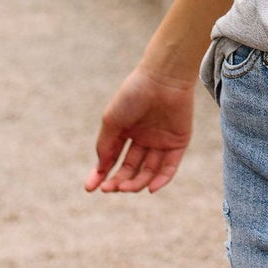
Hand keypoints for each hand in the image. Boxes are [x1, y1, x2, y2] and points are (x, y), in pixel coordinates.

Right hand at [85, 64, 196, 193]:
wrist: (163, 78)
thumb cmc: (133, 95)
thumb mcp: (112, 120)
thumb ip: (105, 145)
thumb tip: (100, 169)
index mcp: (126, 131)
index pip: (113, 159)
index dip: (101, 175)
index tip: (90, 188)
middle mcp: (143, 139)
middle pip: (130, 168)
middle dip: (118, 181)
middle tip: (109, 189)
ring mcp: (161, 142)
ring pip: (148, 171)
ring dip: (136, 183)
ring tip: (125, 187)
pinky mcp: (178, 143)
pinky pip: (169, 167)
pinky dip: (160, 180)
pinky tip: (149, 188)